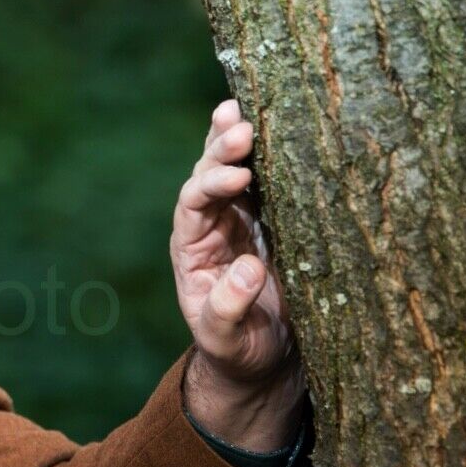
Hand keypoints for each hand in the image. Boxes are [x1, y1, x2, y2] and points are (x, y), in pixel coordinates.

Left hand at [170, 98, 303, 449]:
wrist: (260, 358)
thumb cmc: (237, 348)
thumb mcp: (226, 338)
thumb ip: (227, 308)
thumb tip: (248, 267)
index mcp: (191, 249)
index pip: (192, 207)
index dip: (211, 186)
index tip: (238, 176)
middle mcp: (212, 226)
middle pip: (208, 177)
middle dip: (222, 151)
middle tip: (243, 127)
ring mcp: (242, 219)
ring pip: (235, 170)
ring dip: (237, 141)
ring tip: (244, 108)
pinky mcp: (274, 220)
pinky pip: (268, 181)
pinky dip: (268, 154)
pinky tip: (274, 124)